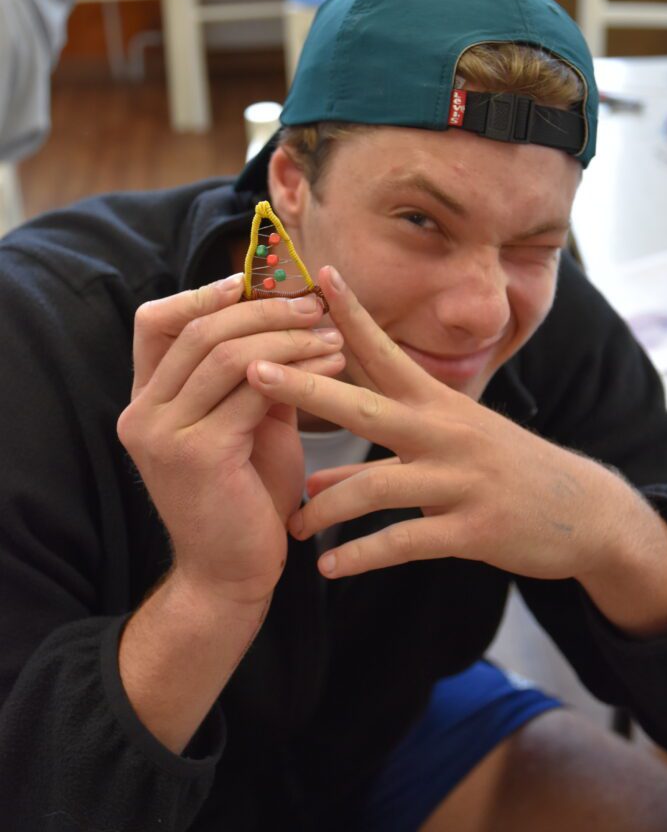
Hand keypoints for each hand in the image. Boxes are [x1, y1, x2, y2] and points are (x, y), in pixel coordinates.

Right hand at [116, 275, 344, 605]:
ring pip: (226, 353)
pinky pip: (251, 390)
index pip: (155, 322)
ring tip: (331, 332)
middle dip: (263, 309)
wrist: (232, 576)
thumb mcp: (246, 422)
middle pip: (198, 329)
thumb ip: (255, 372)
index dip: (202, 293)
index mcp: (146, 400)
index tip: (253, 282)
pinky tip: (333, 364)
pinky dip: (298, 368)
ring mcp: (162, 434)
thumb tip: (288, 313)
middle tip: (313, 304)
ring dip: (287, 335)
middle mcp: (141, 412)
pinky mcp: (195, 454)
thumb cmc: (245, 497)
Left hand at [246, 266, 633, 583]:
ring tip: (291, 526)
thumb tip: (314, 478)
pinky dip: (362, 555)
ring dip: (325, 508)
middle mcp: (446, 431)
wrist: (584, 512)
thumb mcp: (448, 450)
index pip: (386, 352)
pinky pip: (405, 541)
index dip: (351, 314)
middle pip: (364, 406)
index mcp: (439, 403)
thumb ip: (378, 461)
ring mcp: (461, 478)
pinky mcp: (474, 528)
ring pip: (376, 486)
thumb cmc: (504, 469)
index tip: (318, 276)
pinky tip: (330, 567)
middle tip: (251, 371)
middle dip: (306, 388)